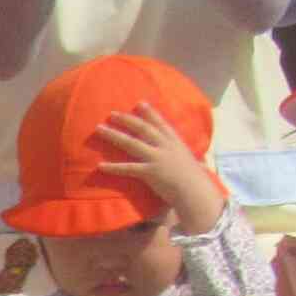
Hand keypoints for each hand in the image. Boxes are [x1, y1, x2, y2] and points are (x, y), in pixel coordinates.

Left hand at [95, 102, 224, 234]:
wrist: (196, 192)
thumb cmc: (194, 180)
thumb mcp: (188, 161)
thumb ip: (179, 155)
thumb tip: (179, 154)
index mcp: (175, 143)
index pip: (161, 123)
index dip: (150, 113)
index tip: (140, 103)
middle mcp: (165, 146)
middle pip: (143, 128)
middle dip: (127, 119)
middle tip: (112, 114)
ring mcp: (157, 158)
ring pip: (131, 143)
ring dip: (114, 135)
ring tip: (99, 129)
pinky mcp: (150, 172)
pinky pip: (128, 168)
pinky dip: (113, 167)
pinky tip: (100, 166)